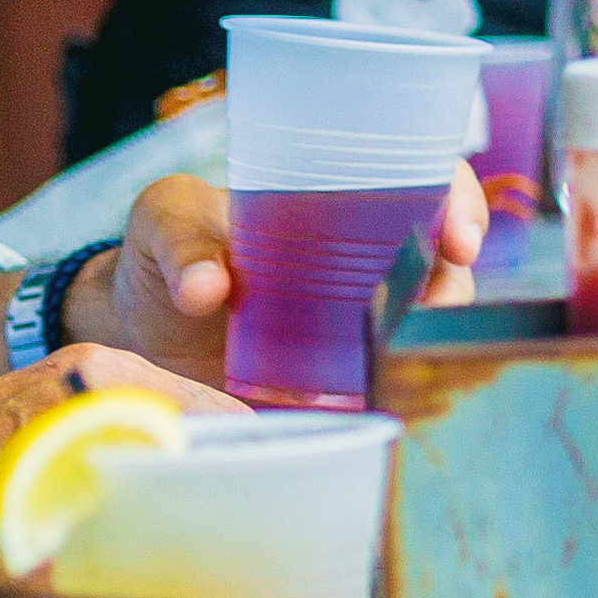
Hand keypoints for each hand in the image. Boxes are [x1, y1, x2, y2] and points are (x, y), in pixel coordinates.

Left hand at [101, 169, 485, 386]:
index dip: (461, 205)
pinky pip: (382, 388)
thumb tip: (206, 290)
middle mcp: (368, 264)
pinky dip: (393, 398)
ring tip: (406, 364)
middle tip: (436, 311)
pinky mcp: (335, 383)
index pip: (431, 187)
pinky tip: (388, 410)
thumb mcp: (165, 221)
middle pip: (444, 268)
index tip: (459, 240)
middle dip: (456, 289)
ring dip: (431, 347)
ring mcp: (356, 327)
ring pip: (425, 331)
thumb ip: (183, 243)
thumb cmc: (165, 251)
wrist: (136, 323)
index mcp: (345, 204)